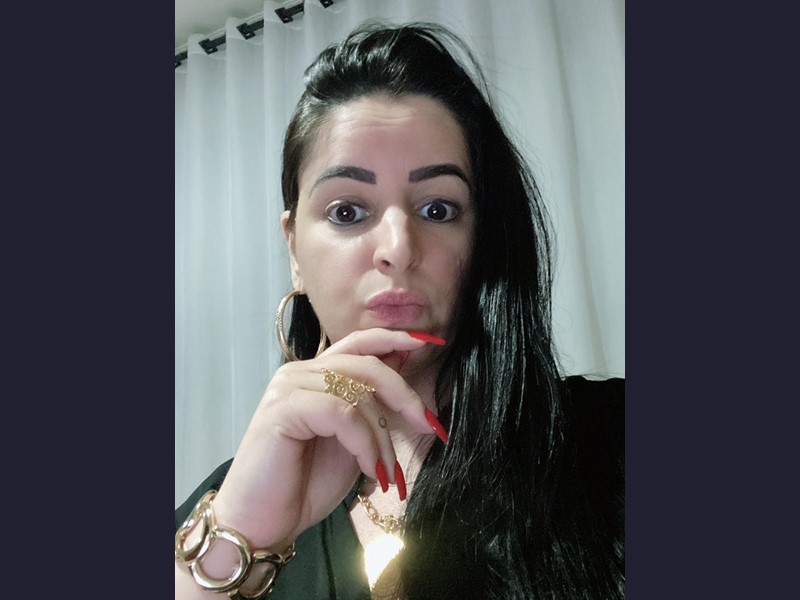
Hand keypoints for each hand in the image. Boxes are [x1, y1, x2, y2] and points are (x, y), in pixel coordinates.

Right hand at [209, 328, 439, 551]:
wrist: (264, 522)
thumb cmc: (305, 484)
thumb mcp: (354, 440)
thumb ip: (372, 406)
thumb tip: (404, 366)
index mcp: (316, 374)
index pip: (360, 342)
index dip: (396, 338)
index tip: (431, 343)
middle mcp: (300, 372)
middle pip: (367, 363)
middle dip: (405, 395)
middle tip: (430, 426)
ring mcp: (289, 387)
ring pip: (358, 393)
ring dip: (383, 436)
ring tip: (386, 471)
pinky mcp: (283, 408)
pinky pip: (342, 414)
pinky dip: (365, 444)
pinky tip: (371, 471)